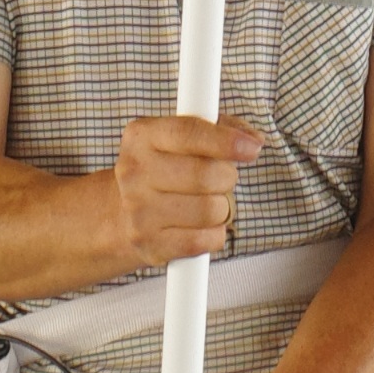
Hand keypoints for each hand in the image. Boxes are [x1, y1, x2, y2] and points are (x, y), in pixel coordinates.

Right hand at [109, 112, 261, 269]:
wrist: (120, 213)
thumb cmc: (163, 170)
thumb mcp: (181, 138)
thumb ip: (222, 128)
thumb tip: (253, 139)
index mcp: (142, 137)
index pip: (189, 133)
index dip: (225, 141)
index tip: (252, 148)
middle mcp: (135, 172)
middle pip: (206, 175)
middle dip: (226, 177)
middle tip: (221, 178)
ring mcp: (139, 211)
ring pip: (211, 210)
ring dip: (222, 208)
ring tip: (207, 202)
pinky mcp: (150, 244)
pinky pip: (204, 240)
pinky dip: (213, 234)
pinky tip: (202, 226)